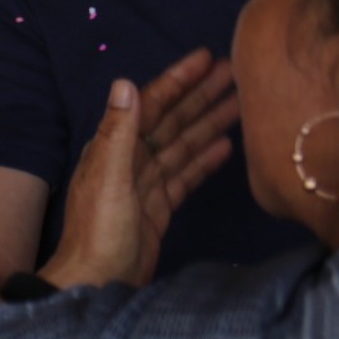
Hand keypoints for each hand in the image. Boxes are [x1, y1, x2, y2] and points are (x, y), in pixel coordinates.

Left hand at [43, 49, 236, 289]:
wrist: (97, 281)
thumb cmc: (99, 231)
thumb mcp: (109, 178)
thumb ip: (118, 132)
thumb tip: (125, 82)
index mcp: (114, 148)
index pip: (151, 104)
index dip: (178, 80)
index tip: (205, 56)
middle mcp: (129, 160)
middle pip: (172, 120)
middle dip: (200, 95)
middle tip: (235, 71)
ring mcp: (146, 184)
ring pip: (182, 145)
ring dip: (209, 122)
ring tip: (241, 102)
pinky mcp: (159, 207)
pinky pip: (185, 175)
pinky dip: (204, 159)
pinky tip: (226, 146)